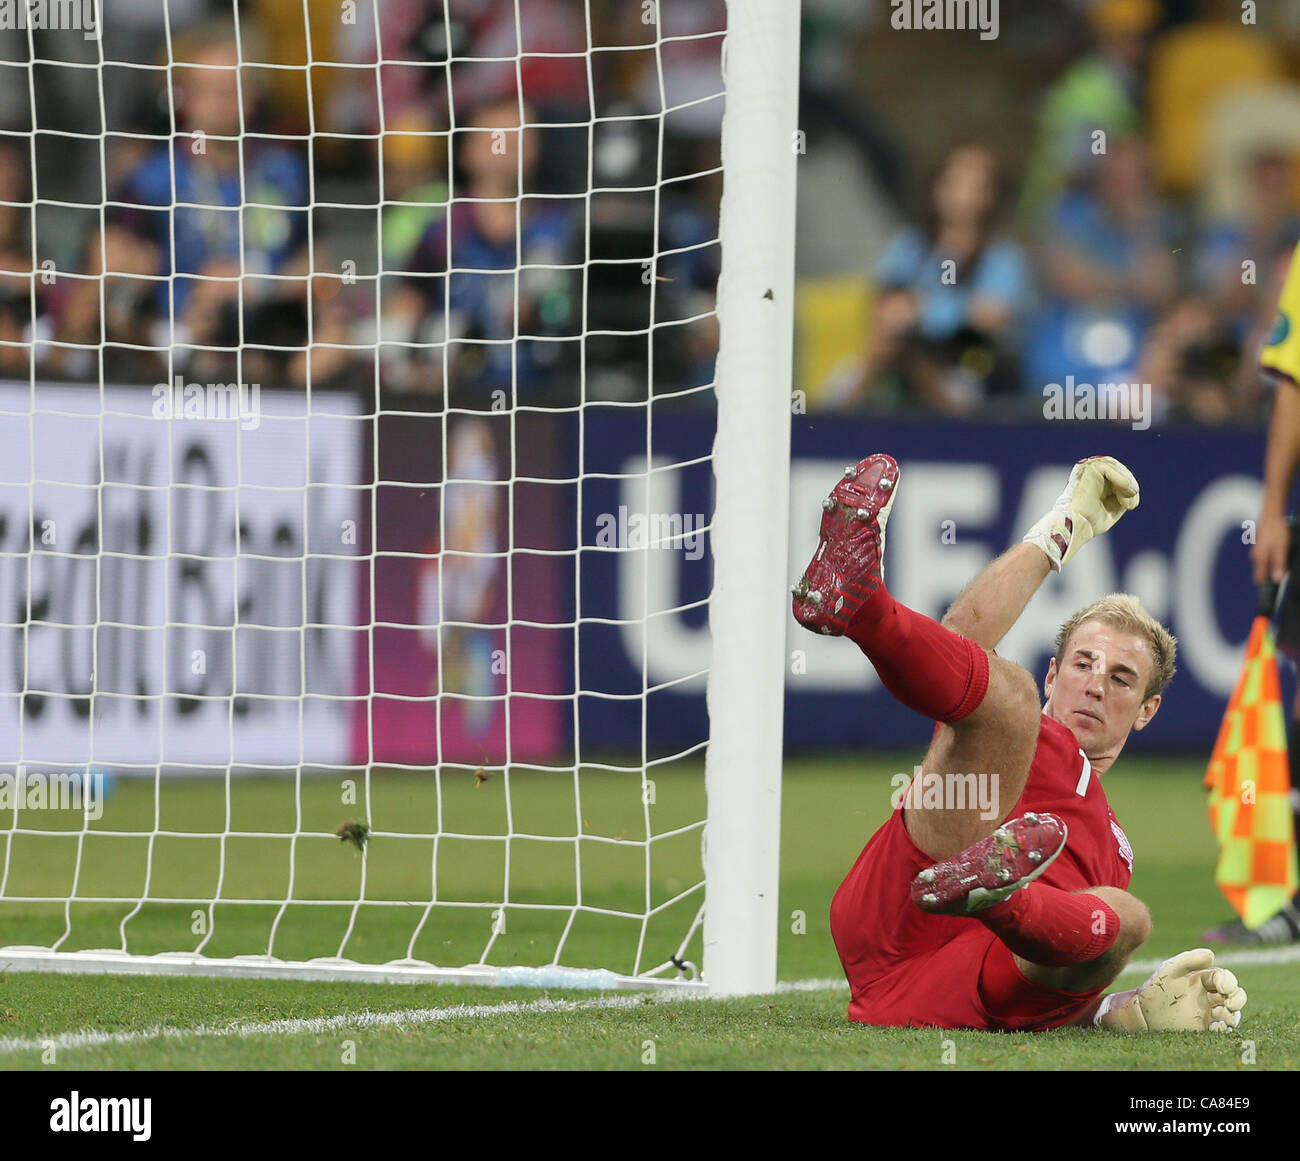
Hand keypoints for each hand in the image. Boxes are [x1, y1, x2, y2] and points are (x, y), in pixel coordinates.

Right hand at [1023, 456, 1139, 570]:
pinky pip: (1110, 468)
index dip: (1130, 490)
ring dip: (1127, 484)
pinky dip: (1121, 479)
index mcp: (1097, 482)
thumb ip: (1124, 495)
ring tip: (1126, 500)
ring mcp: (1090, 471)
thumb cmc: (1091, 522)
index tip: (1130, 507)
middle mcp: (1093, 474)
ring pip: (1118, 469)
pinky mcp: (1090, 469)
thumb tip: (1134, 488)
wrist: (1078, 526)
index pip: (1122, 478)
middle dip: (1130, 487)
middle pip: (1122, 472)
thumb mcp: (1115, 508)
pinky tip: (1124, 490)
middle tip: (1129, 505)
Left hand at [1097, 948, 1246, 1031]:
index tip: (1222, 987)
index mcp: (1204, 980)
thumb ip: (1188, 960)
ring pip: (1233, 1014)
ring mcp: (1209, 1012)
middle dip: (1238, 999)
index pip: (1225, 978)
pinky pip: (1223, 1030)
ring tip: (1219, 1015)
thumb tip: (1211, 955)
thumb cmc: (1157, 988)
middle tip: (1229, 1003)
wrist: (1144, 1011)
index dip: (1229, 981)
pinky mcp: (1205, 1028)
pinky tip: (1216, 1027)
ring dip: (1232, 1015)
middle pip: (1236, 995)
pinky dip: (1224, 1029)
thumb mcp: (1170, 970)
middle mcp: (1210, 996)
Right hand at [1252, 512, 1290, 586]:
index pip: (1259, 578)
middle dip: (1269, 575)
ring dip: (1270, 566)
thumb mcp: (1281, 549)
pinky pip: (1264, 557)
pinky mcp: (1259, 546)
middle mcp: (1255, 556)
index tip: (1270, 592)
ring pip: (1263, 564)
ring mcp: (1256, 551)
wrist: (1271, 516)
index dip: (1265, 585)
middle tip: (1280, 574)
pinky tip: (1277, 554)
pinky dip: (1270, 559)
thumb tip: (1277, 579)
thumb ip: (1279, 564)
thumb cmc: (1276, 532)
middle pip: (1261, 571)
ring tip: (1280, 564)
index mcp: (1259, 558)